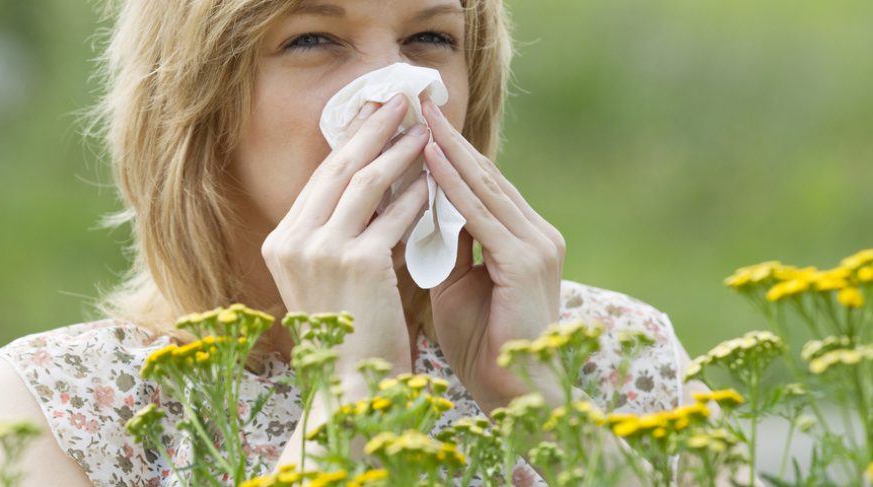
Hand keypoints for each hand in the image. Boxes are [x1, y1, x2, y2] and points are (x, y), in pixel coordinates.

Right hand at [261, 94, 430, 377]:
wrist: (347, 390)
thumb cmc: (346, 339)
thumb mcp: (330, 280)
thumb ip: (342, 236)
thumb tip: (377, 189)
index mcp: (281, 243)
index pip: (321, 178)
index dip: (350, 141)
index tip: (374, 115)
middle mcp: (292, 241)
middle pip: (339, 167)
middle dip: (373, 128)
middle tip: (400, 100)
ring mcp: (321, 250)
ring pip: (366, 182)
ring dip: (399, 151)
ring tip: (426, 130)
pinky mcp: (356, 262)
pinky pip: (393, 215)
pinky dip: (416, 195)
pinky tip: (434, 180)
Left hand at [420, 99, 566, 412]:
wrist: (515, 395)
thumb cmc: (482, 346)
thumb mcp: (458, 286)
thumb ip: (447, 247)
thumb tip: (419, 213)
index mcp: (524, 239)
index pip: (483, 186)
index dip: (450, 153)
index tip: (418, 123)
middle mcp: (537, 234)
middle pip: (486, 175)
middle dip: (448, 138)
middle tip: (417, 101)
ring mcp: (536, 245)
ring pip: (484, 187)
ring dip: (448, 151)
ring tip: (419, 117)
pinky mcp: (525, 261)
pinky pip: (482, 216)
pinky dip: (454, 187)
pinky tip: (430, 161)